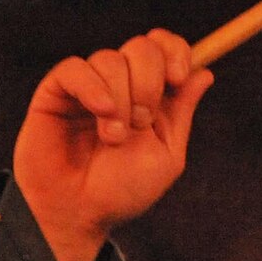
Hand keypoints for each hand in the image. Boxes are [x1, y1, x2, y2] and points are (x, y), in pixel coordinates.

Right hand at [12, 29, 212, 260]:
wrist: (79, 213)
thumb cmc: (122, 191)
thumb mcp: (165, 155)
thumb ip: (181, 113)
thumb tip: (205, 72)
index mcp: (151, 96)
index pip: (166, 49)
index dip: (176, 51)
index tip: (179, 77)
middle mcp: (121, 85)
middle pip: (142, 47)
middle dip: (149, 82)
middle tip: (142, 122)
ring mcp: (88, 86)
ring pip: (110, 59)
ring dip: (121, 98)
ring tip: (113, 138)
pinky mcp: (56, 91)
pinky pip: (76, 68)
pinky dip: (93, 87)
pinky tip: (101, 113)